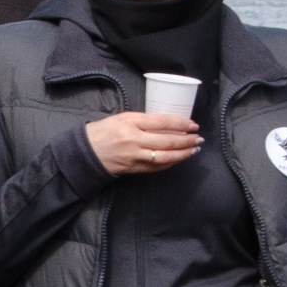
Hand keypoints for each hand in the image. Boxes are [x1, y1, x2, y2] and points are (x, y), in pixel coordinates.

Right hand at [86, 110, 201, 175]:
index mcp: (131, 123)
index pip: (162, 122)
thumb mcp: (123, 117)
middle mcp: (134, 140)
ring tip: (194, 149)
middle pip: (167, 141)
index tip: (193, 125)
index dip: (180, 124)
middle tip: (199, 138)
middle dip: (186, 140)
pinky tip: (180, 158)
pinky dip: (171, 163)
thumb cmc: (105, 130)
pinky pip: (157, 167)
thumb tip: (169, 123)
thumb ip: (144, 120)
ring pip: (165, 157)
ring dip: (183, 154)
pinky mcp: (135, 169)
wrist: (88, 151)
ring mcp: (135, 156)